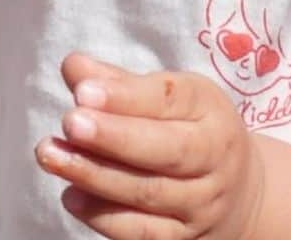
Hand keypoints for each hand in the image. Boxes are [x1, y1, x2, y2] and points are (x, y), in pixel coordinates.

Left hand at [35, 53, 264, 238]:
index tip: (82, 92)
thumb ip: (116, 81)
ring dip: (95, 176)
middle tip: (69, 124)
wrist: (241, 192)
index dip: (124, 97)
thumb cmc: (183, 125)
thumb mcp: (163, 92)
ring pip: (150, 193)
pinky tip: (70, 197)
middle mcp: (214, 159)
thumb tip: (73, 67)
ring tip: (49, 155)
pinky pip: (145, 233)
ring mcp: (202, 205)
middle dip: (113, 138)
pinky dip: (104, 217)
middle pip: (167, 151)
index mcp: (208, 109)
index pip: (169, 99)